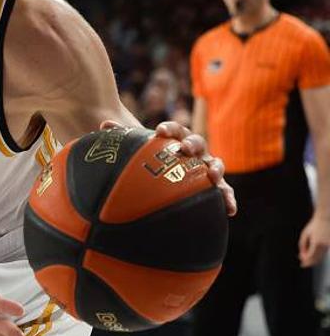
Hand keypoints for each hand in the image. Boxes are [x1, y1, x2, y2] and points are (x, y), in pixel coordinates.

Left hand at [100, 120, 236, 216]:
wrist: (161, 177)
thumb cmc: (148, 161)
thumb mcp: (135, 150)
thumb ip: (121, 137)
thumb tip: (104, 126)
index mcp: (176, 140)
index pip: (175, 130)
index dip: (169, 129)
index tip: (159, 131)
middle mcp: (193, 152)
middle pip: (197, 143)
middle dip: (192, 144)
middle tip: (185, 148)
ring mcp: (205, 168)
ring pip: (215, 164)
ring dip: (216, 167)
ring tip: (212, 174)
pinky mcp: (213, 187)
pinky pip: (224, 191)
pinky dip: (228, 198)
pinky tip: (230, 210)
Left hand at [299, 214, 329, 267]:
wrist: (325, 218)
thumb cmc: (314, 226)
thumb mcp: (305, 234)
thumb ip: (302, 245)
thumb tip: (301, 256)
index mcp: (316, 242)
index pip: (311, 256)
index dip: (306, 261)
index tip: (302, 264)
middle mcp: (324, 245)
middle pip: (316, 258)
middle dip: (310, 262)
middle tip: (303, 265)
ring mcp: (328, 245)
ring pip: (321, 256)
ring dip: (314, 260)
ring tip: (307, 261)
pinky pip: (324, 253)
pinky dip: (319, 256)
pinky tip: (314, 256)